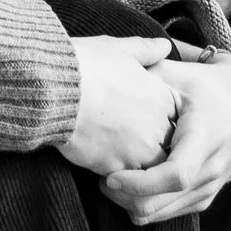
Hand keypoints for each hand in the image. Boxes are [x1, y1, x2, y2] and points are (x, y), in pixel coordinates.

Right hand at [56, 35, 178, 178]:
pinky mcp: (118, 169)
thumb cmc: (85, 65)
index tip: (141, 120)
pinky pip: (129, 184)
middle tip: (129, 144)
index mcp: (161, 97)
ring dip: (138, 168)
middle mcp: (157, 127)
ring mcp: (140, 151)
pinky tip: (102, 171)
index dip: (160, 121)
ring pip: (152, 171)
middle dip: (153, 149)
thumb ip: (146, 50)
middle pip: (168, 148)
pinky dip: (120, 181)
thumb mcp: (118, 48)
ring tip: (116, 159)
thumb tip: (164, 45)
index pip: (175, 119)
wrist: (55, 89)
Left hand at [101, 52, 230, 223]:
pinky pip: (171, 213)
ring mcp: (210, 187)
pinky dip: (146, 206)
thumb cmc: (207, 85)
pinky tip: (128, 189)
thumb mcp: (179, 74)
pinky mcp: (206, 196)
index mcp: (204, 137)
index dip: (140, 183)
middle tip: (99, 179)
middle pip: (163, 201)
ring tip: (109, 182)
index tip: (110, 176)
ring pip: (163, 213)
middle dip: (125, 197)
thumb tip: (105, 76)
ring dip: (132, 203)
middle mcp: (211, 168)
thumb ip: (144, 77)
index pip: (175, 175)